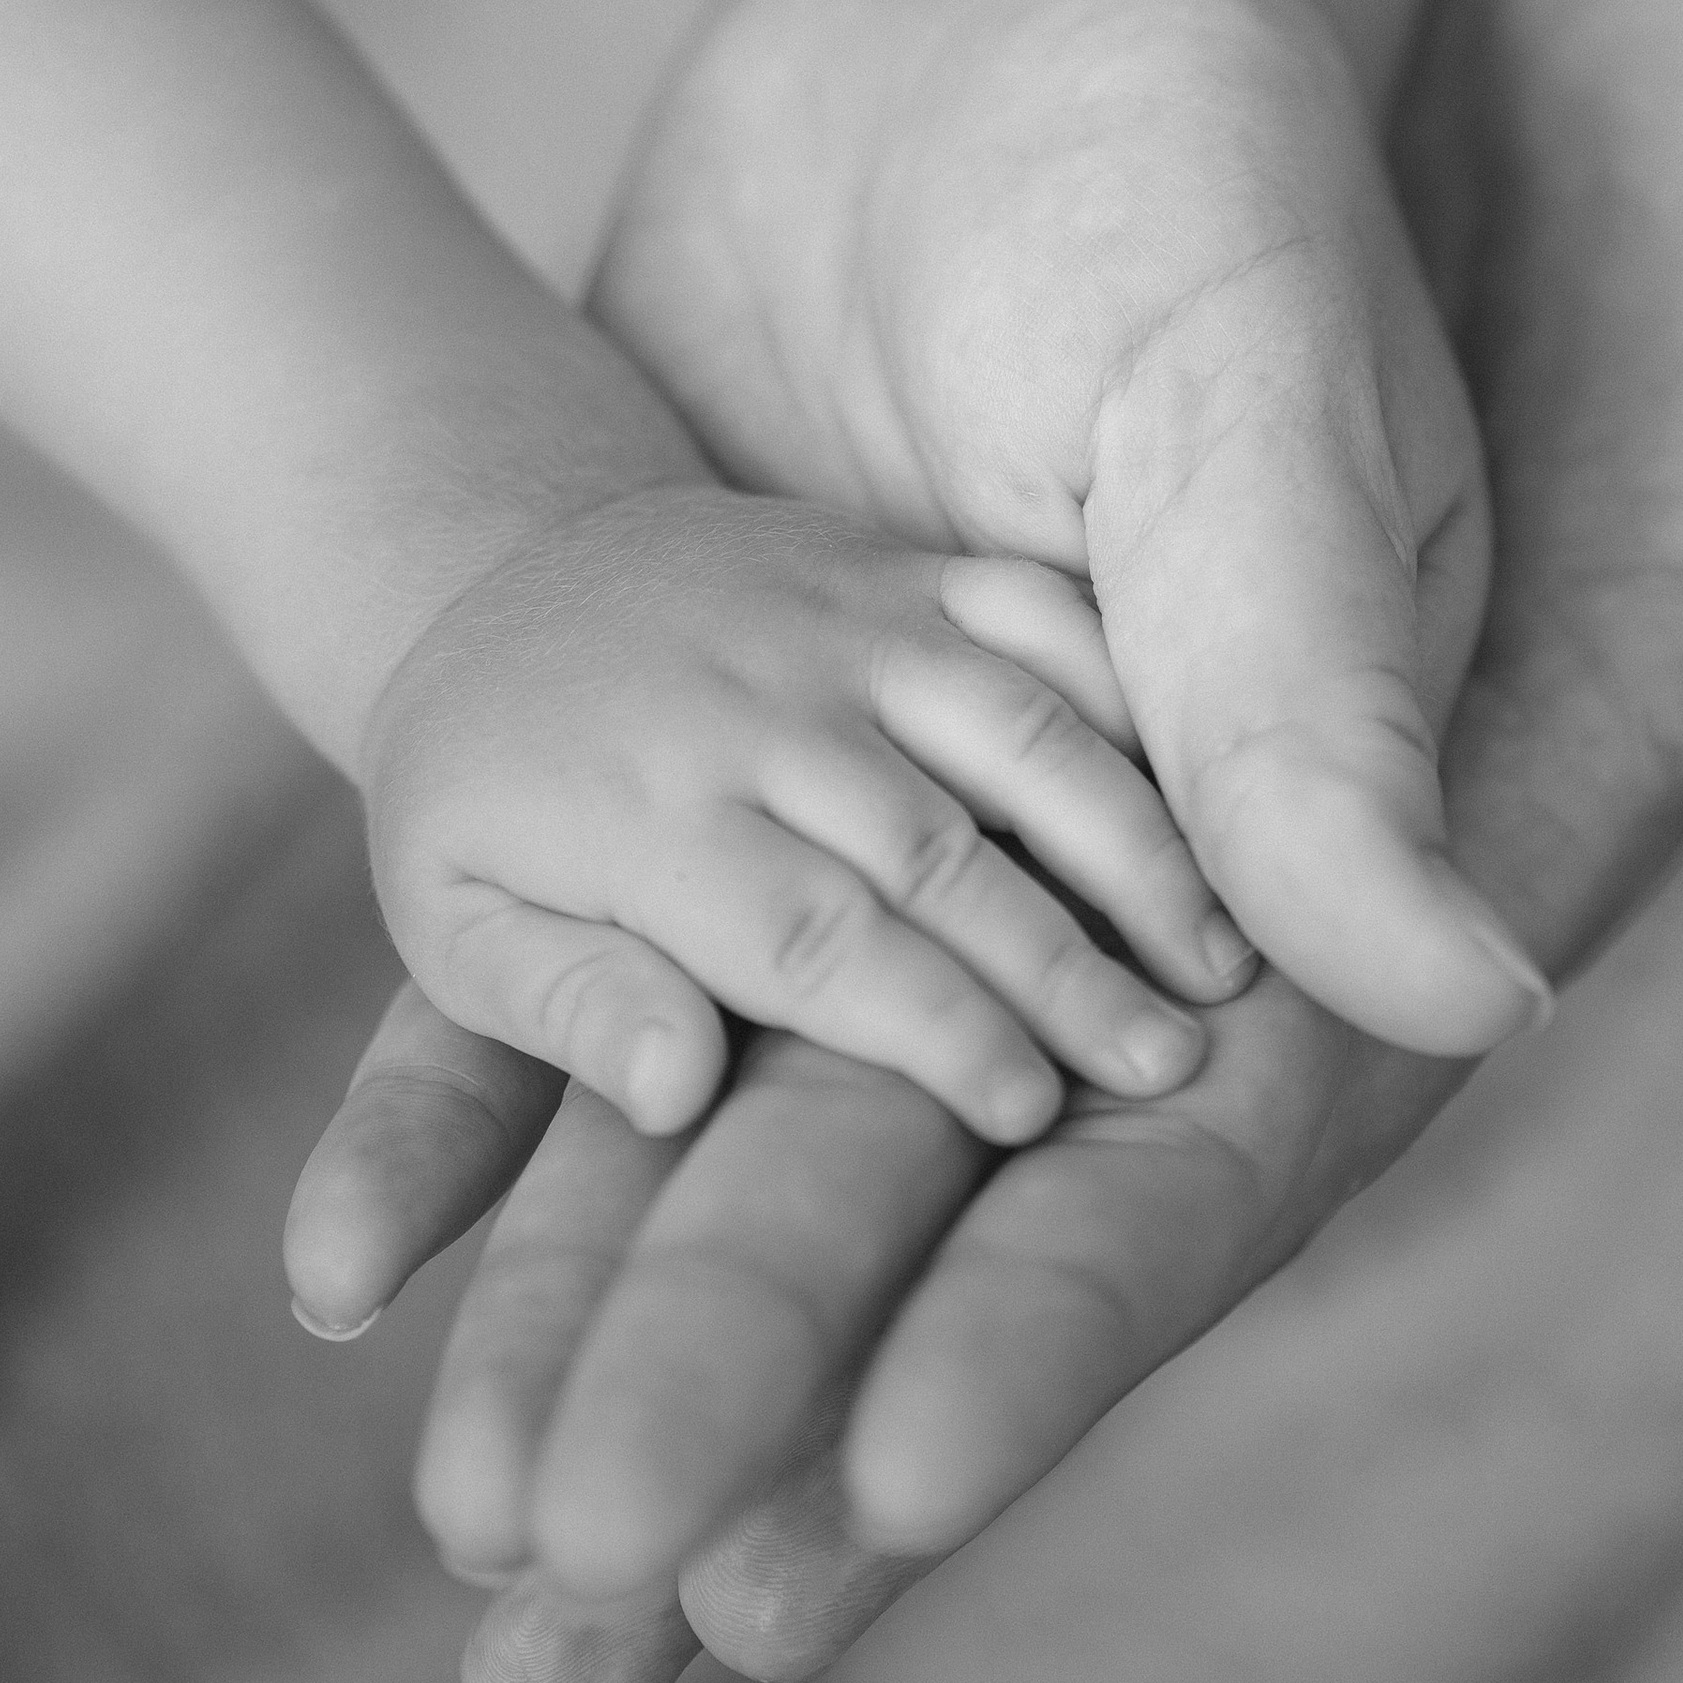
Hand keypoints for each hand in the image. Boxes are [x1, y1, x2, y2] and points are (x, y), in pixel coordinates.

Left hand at [282, 0, 1682, 1682]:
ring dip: (639, 1216)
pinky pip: (763, 770)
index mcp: (1488, 836)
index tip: (858, 1502)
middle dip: (788, 1352)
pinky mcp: (986, 543)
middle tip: (565, 1617)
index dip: (1066, 1310)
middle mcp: (1272, 813)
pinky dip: (591, 934)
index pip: (1253, 1130)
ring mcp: (1111, 680)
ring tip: (445, 1466)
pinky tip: (412, 1113)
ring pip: (833, 991)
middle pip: (987, 1127)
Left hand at [362, 477, 1248, 1147]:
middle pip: (936, 851)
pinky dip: (1125, 684)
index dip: (931, 1029)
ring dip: (1130, 837)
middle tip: (1174, 1070)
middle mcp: (761, 707)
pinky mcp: (898, 566)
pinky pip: (1033, 609)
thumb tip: (672, 1094)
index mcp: (649, 813)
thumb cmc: (489, 801)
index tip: (1030, 1115)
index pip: (815, 943)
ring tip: (1226, 952)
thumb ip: (560, 1005)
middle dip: (1061, 966)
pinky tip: (1213, 778)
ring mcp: (844, 622)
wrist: (502, 579)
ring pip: (1012, 726)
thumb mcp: (456, 922)